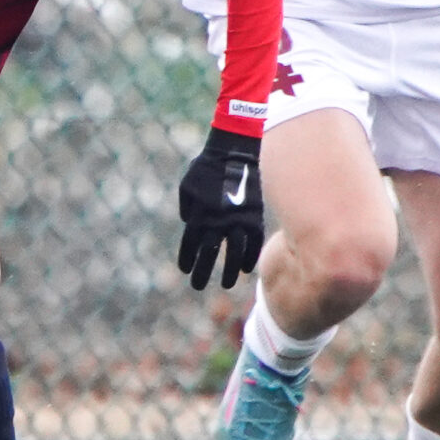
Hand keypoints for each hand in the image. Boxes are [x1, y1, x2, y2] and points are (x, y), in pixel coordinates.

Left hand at [175, 127, 262, 290]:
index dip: (187, 259)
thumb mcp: (187, 185)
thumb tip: (190, 222)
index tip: (185, 271)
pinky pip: (252, 243)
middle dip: (202, 272)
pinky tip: (245, 269)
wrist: (235, 152)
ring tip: (225, 285)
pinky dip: (249, 257)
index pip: (190, 245)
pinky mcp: (254, 218)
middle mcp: (216, 223)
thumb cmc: (207, 167)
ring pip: (233, 254)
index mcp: (198, 215)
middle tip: (197, 287)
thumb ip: (187, 207)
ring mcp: (237, 221)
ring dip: (228, 272)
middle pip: (208, 255)